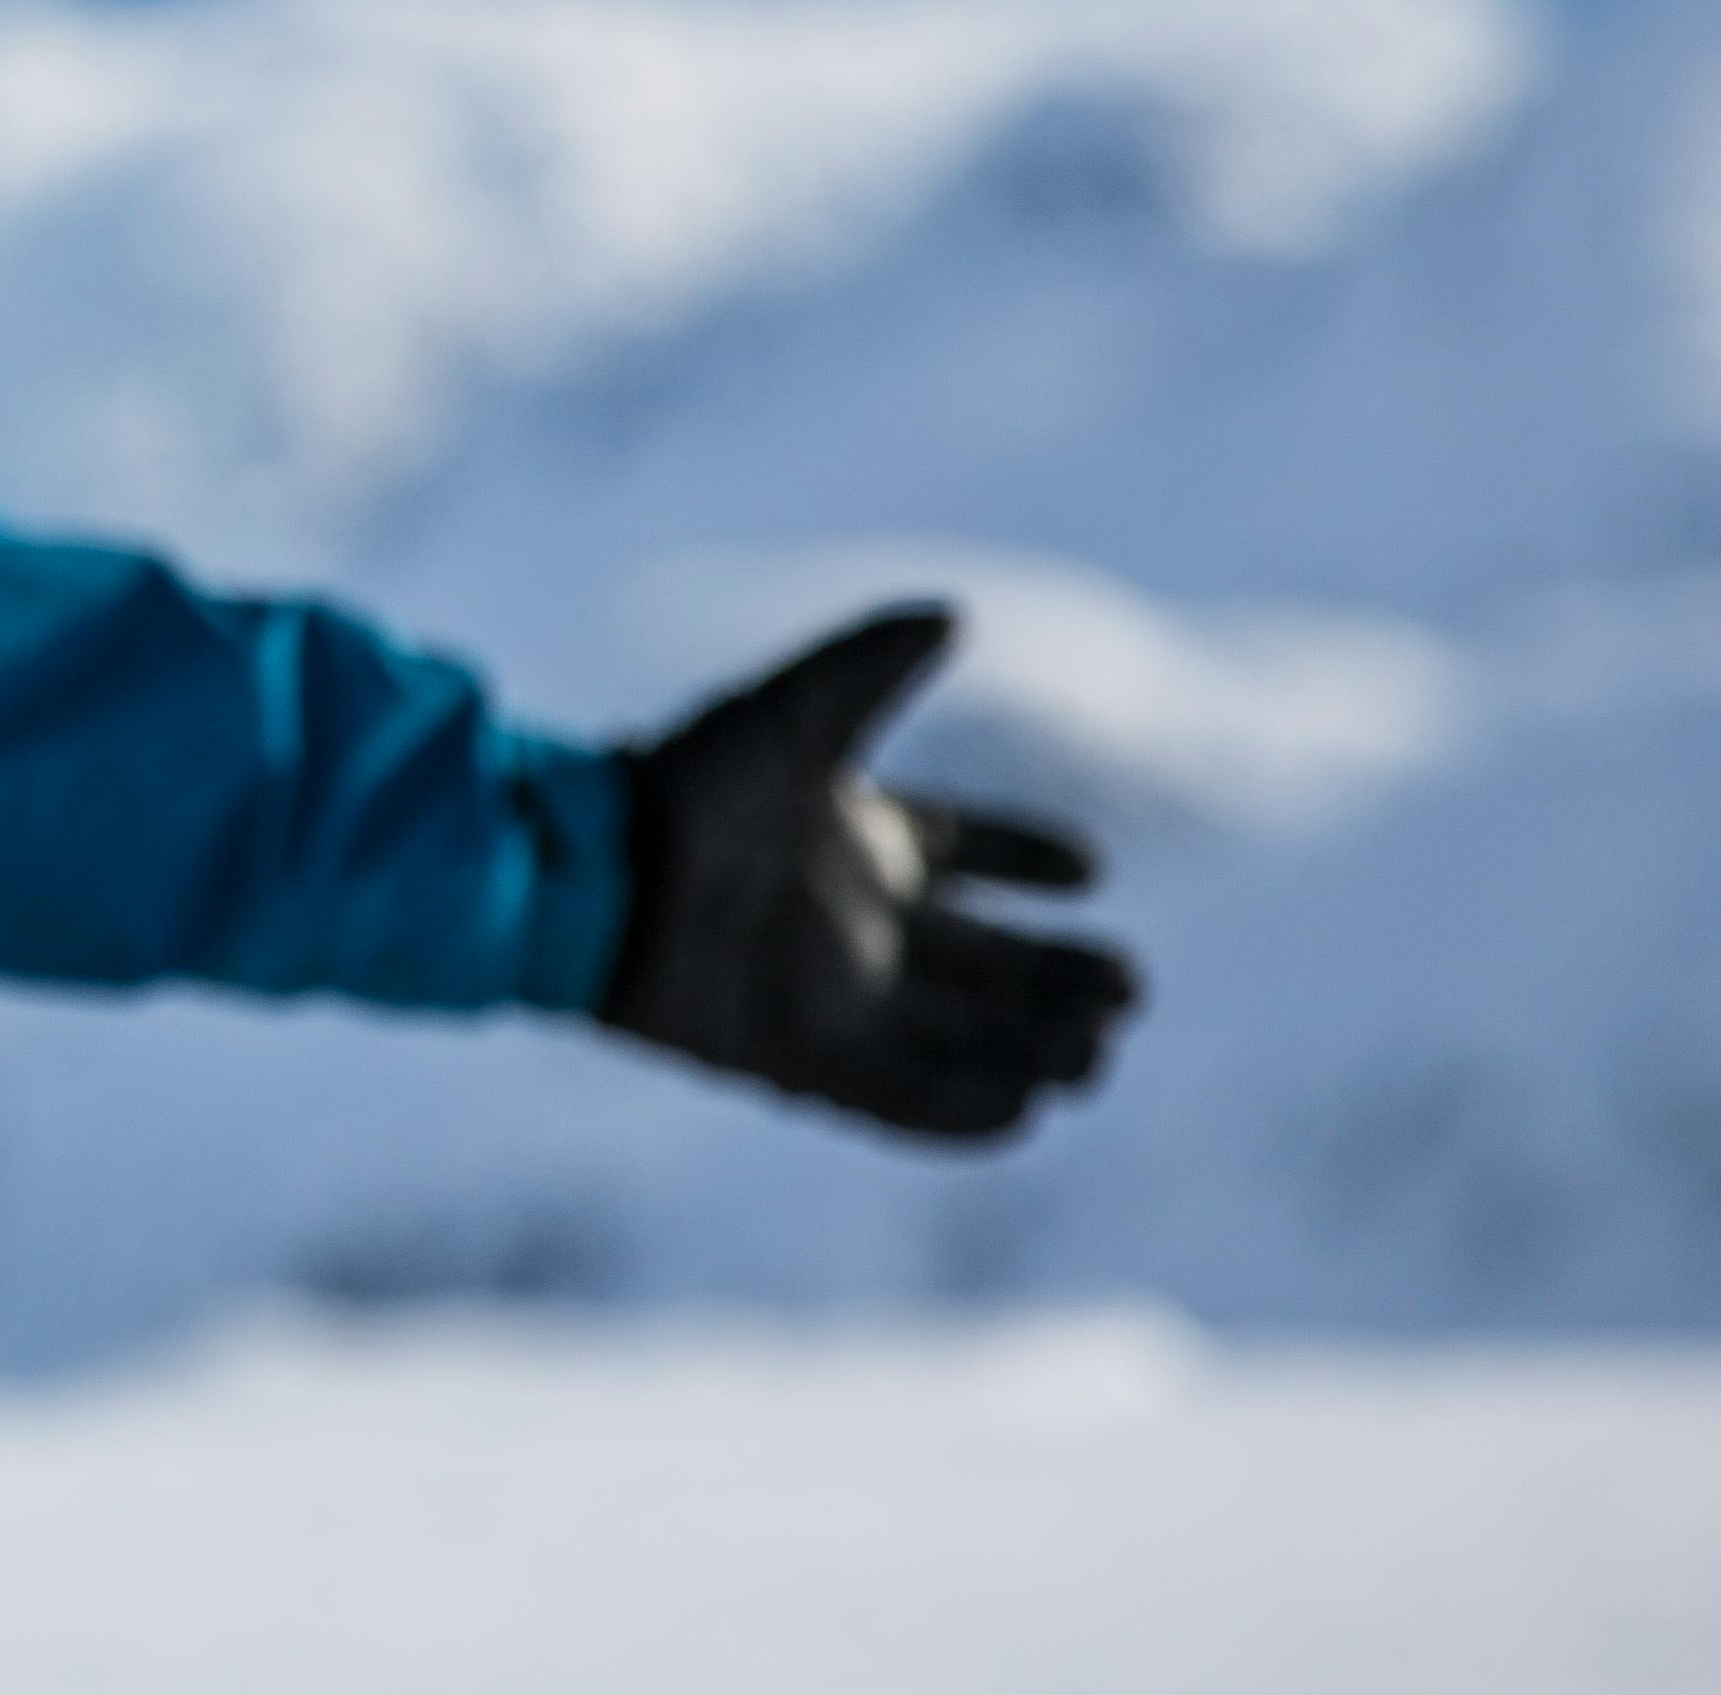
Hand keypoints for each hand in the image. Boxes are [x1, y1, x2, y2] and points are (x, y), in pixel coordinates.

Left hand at [600, 605, 1140, 1143]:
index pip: (967, 849)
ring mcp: (835, 998)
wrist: (591, 878)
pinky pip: (900, 1102)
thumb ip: (869, 666)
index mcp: (862, 840)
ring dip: (1030, 1044)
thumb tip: (951, 610)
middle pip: (987, 960)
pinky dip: (963, 1111)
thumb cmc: (686, 788)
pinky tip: (1026, 1109)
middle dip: (1059, 975)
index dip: (1027, 855)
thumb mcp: (788, 718)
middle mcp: (859, 923)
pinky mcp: (803, 1062)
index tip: (1093, 864)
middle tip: (1129, 986)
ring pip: (959, 1034)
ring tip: (1094, 1049)